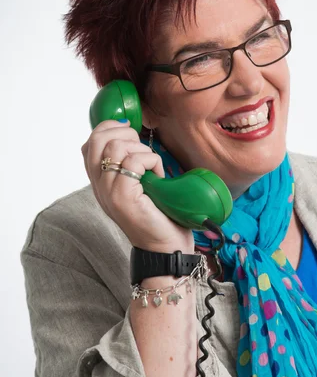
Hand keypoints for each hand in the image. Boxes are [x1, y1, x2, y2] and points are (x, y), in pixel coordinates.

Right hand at [81, 120, 194, 252]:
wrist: (166, 248)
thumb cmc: (158, 215)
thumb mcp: (137, 185)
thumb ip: (128, 165)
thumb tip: (132, 134)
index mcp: (100, 183)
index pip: (90, 144)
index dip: (108, 128)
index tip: (130, 131)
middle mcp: (99, 187)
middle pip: (98, 140)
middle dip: (125, 134)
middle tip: (143, 147)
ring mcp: (108, 192)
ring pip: (117, 148)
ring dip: (142, 150)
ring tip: (152, 167)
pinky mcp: (123, 197)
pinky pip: (135, 161)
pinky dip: (153, 162)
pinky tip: (158, 177)